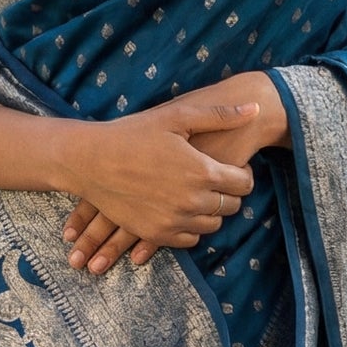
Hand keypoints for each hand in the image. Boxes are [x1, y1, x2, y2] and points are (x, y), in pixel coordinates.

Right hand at [61, 93, 258, 274]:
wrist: (90, 160)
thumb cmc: (133, 133)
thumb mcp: (177, 116)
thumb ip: (220, 115)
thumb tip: (256, 108)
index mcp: (203, 171)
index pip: (244, 184)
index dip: (243, 175)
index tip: (233, 168)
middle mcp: (193, 200)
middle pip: (232, 206)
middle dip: (229, 194)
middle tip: (216, 181)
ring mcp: (175, 220)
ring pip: (213, 225)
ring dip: (211, 211)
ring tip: (198, 193)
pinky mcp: (157, 234)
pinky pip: (190, 239)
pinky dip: (192, 227)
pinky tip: (182, 209)